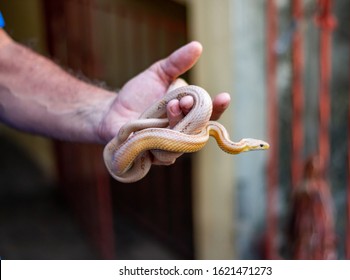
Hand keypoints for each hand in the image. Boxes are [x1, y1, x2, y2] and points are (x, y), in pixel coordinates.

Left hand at [98, 41, 230, 143]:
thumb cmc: (138, 94)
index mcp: (188, 116)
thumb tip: (197, 46)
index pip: (210, 115)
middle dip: (194, 113)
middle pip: (198, 129)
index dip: (218, 108)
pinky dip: (161, 139)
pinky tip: (152, 126)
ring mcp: (168, 148)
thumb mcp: (157, 74)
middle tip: (184, 98)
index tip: (224, 97)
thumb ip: (176, 63)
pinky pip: (162, 154)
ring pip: (181, 143)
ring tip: (170, 105)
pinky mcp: (152, 157)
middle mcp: (182, 134)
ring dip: (178, 123)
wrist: (112, 111)